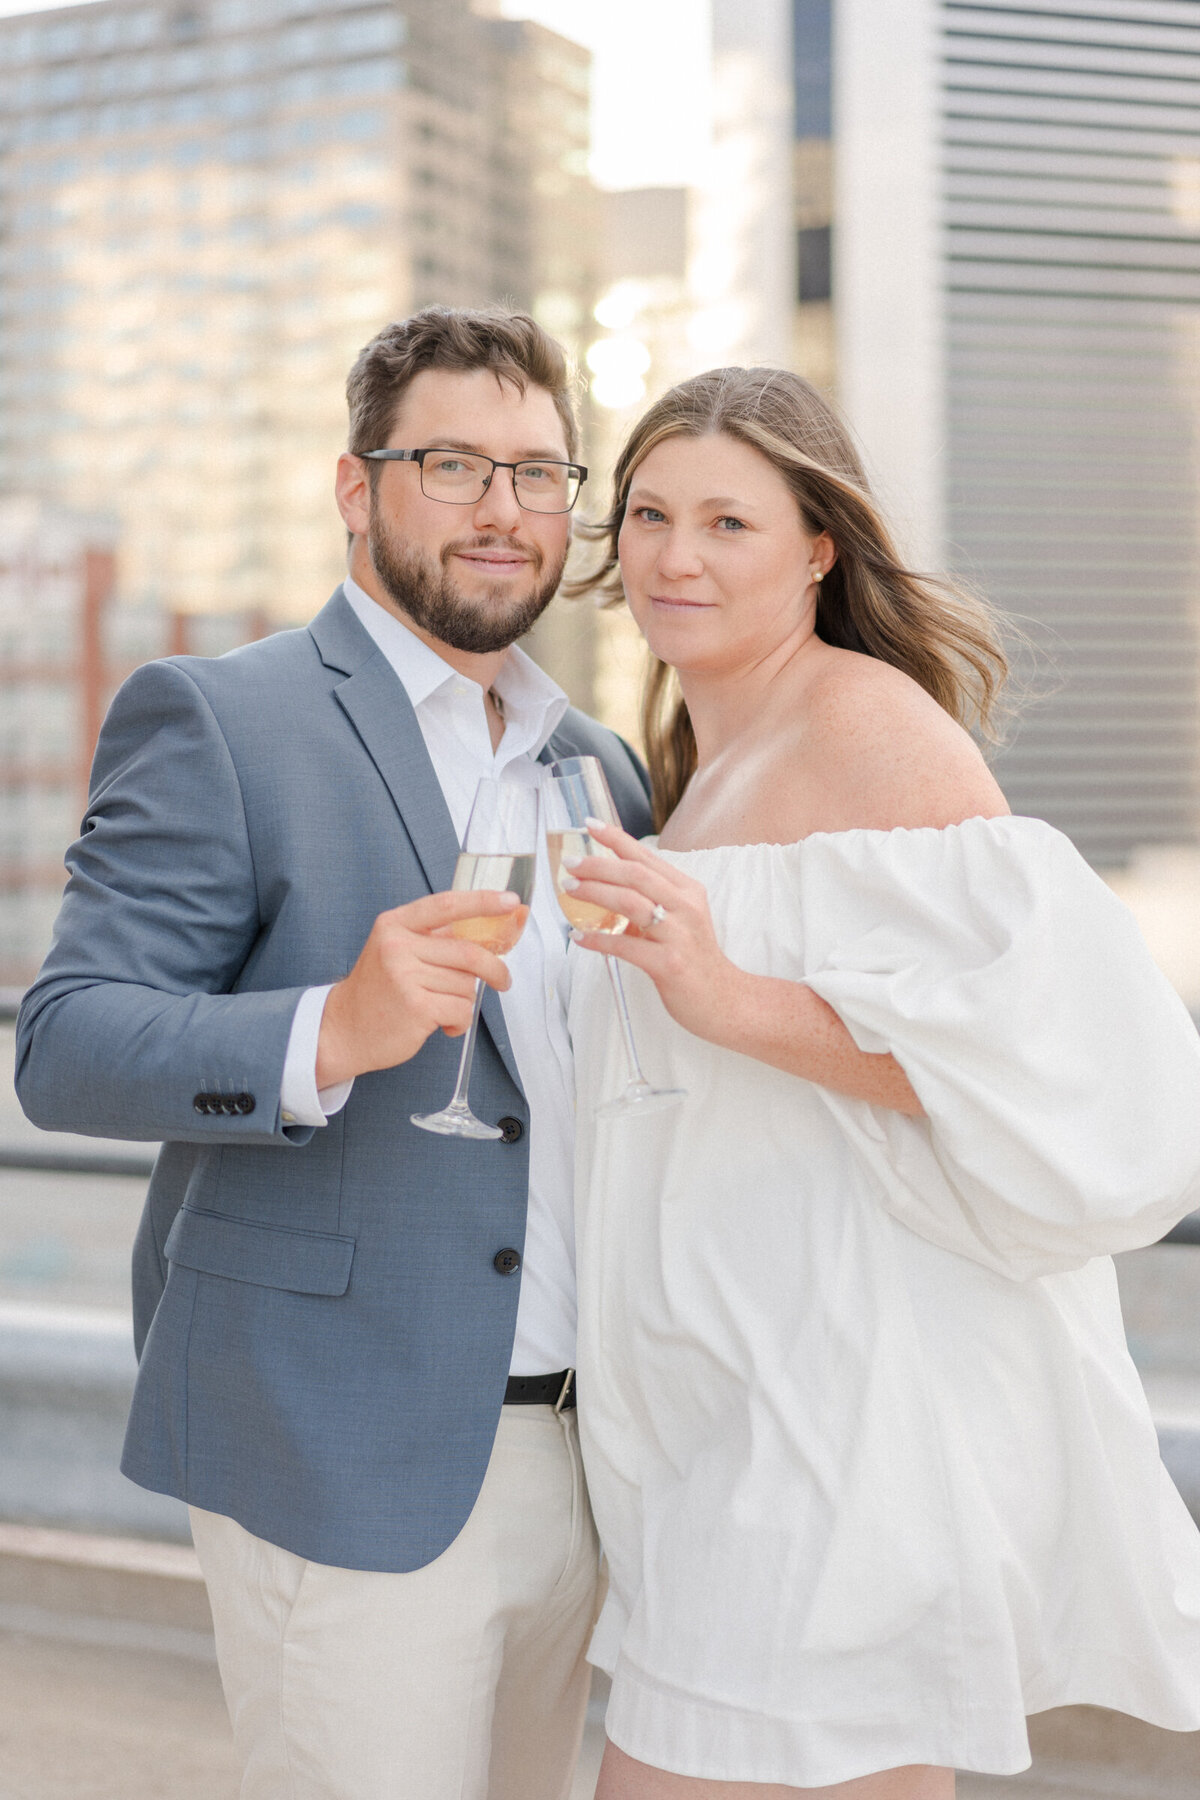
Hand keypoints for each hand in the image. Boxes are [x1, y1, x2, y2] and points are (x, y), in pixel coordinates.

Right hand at [316, 890, 519, 1086]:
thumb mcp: (395, 951)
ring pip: (467, 985)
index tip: (509, 901)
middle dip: (494, 970)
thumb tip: (487, 935)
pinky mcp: (416, 1006)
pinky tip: (441, 1024)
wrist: (343, 1030)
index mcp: (395, 924)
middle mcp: (397, 945)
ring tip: (442, 1008)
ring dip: (464, 1001)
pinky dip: (459, 1021)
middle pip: (468, 952)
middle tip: (503, 981)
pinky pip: (461, 1010)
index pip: (446, 905)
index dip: (482, 901)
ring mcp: (405, 976)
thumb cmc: (378, 991)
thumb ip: (433, 939)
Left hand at [563, 821, 743, 1045]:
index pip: (647, 857)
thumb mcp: (681, 920)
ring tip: (570, 889)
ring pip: (630, 903)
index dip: (617, 839)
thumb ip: (652, 901)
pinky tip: (578, 937)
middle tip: (570, 863)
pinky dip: (598, 940)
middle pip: (636, 875)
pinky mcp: (669, 964)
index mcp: (687, 891)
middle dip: (598, 865)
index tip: (590, 825)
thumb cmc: (695, 959)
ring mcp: (678, 935)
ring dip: (595, 893)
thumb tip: (608, 886)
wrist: (724, 1000)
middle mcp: (685, 907)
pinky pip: (625, 946)